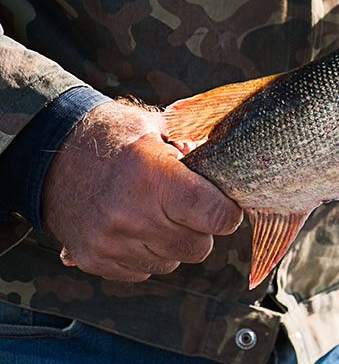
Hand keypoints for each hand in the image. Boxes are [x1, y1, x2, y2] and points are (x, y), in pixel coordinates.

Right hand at [42, 101, 242, 281]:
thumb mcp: (157, 128)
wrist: (50, 154)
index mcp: (153, 176)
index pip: (215, 216)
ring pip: (171, 263)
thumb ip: (196, 150)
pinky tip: (134, 227)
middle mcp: (131, 214)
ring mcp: (109, 242)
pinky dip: (145, 254)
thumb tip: (226, 171)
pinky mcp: (92, 259)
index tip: (225, 207)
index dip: (228, 213)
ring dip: (172, 244)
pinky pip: (142, 272)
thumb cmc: (113, 138)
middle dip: (201, 229)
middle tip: (187, 207)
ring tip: (156, 213)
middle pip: (198, 247)